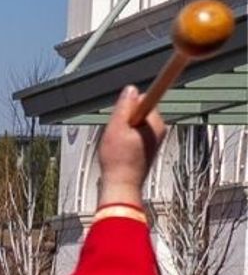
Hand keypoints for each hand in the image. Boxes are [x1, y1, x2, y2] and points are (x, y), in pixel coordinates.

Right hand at [97, 86, 165, 208]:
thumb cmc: (119, 161)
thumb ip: (124, 107)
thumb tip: (131, 89)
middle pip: (139, 110)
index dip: (128, 104)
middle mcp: (159, 129)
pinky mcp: (148, 146)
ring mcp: (155, 138)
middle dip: (124, 118)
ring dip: (123, 130)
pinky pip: (135, 133)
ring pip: (136, 123)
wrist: (122, 185)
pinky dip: (125, 138)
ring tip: (117, 145)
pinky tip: (120, 150)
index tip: (125, 105)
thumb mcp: (116, 129)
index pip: (144, 99)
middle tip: (115, 134)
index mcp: (155, 123)